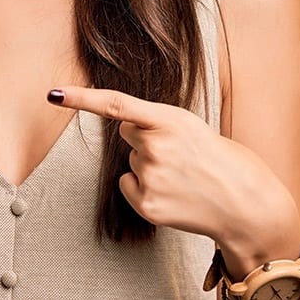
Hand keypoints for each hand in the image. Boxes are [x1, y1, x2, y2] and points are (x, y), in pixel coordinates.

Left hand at [47, 86, 298, 251]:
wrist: (245, 202)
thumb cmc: (217, 158)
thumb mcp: (190, 126)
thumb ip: (155, 122)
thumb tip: (122, 127)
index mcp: (171, 120)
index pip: (116, 105)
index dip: (82, 99)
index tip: (54, 94)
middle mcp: (157, 147)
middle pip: (127, 134)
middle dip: (146, 139)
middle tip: (180, 153)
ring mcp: (151, 178)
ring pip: (131, 162)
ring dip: (150, 166)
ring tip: (182, 175)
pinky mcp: (148, 205)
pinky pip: (128, 185)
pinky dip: (144, 189)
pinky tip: (172, 192)